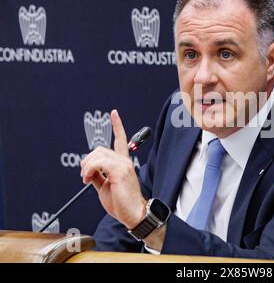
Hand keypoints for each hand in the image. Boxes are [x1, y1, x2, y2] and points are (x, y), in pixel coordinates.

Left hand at [80, 109, 145, 228]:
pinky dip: (89, 170)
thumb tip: (89, 171)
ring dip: (86, 167)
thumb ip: (98, 176)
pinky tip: (88, 179)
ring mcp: (123, 166)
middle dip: (87, 161)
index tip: (114, 113)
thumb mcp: (105, 187)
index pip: (121, 140)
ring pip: (98, 155)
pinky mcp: (120, 172)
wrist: (133, 214)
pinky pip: (99, 163)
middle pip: (100, 149)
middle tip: (84, 176)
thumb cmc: (122, 203)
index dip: (117, 125)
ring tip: (86, 179)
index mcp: (123, 163)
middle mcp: (125, 162)